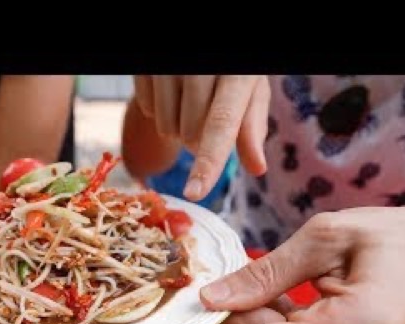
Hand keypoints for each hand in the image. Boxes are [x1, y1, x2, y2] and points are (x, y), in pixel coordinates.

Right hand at [133, 75, 269, 199]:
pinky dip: (159, 111)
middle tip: (207, 114)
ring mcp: (169, 66)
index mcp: (236, 73)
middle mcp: (200, 66)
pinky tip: (171, 94)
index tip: (194, 193)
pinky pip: (147, 111)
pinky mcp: (146, 67)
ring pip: (167, 127)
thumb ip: (252, 127)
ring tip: (189, 102)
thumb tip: (258, 168)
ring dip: (178, 128)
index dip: (207, 162)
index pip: (221, 124)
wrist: (200, 47)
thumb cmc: (231, 72)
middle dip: (199, 138)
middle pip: (191, 134)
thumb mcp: (249, 91)